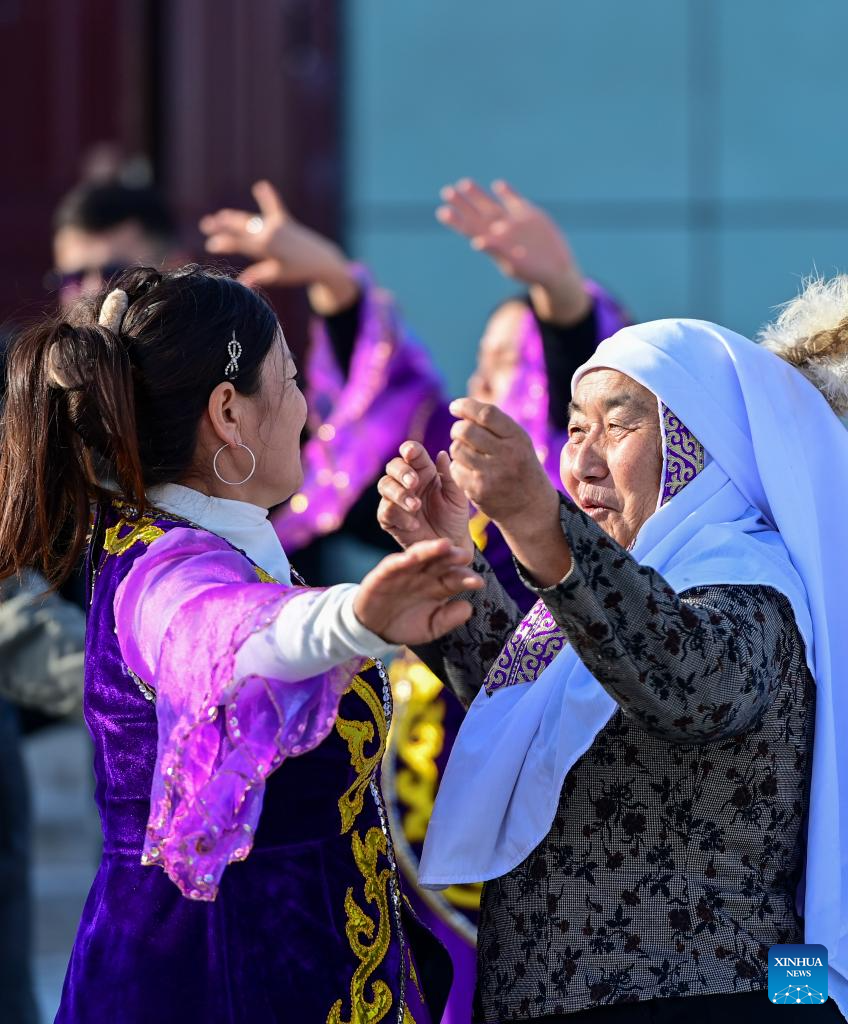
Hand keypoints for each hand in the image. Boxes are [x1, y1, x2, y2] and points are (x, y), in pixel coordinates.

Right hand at [199, 180, 357, 313]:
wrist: (322, 261)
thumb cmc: (298, 272)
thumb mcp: (276, 275)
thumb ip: (258, 276)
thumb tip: (240, 284)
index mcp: (265, 247)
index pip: (238, 243)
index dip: (222, 243)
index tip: (210, 245)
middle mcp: (269, 232)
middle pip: (240, 227)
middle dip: (222, 225)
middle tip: (206, 225)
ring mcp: (277, 224)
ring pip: (251, 219)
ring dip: (235, 217)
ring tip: (220, 216)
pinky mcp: (286, 220)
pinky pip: (274, 206)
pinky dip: (268, 197)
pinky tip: (261, 186)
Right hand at [354, 539, 482, 644]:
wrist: (373, 628)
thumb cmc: (406, 624)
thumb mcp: (430, 627)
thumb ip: (448, 619)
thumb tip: (469, 608)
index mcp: (439, 585)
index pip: (456, 578)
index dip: (467, 579)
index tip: (478, 582)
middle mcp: (425, 574)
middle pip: (441, 561)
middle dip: (453, 557)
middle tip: (464, 555)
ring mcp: (405, 571)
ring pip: (420, 556)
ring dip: (430, 550)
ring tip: (443, 545)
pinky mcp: (384, 573)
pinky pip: (393, 564)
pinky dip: (401, 560)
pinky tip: (411, 557)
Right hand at [377, 442, 473, 560]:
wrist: (450, 546)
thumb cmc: (455, 518)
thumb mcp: (457, 497)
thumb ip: (450, 477)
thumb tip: (442, 454)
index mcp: (424, 471)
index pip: (412, 453)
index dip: (409, 450)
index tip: (411, 453)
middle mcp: (407, 482)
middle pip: (393, 466)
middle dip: (401, 472)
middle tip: (414, 483)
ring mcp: (396, 500)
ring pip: (385, 485)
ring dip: (399, 494)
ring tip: (416, 506)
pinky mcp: (389, 519)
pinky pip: (386, 511)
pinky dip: (399, 516)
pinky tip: (414, 524)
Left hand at [436, 179, 589, 323]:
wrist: (556, 268)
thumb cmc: (531, 271)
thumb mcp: (513, 263)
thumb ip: (496, 249)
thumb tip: (478, 241)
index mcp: (493, 242)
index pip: (470, 228)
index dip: (457, 220)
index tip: (442, 211)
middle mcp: (500, 230)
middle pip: (478, 214)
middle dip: (463, 203)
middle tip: (446, 191)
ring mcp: (514, 222)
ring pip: (492, 206)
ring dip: (477, 195)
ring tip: (463, 183)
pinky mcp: (529, 216)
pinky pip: (515, 202)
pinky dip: (507, 193)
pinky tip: (498, 185)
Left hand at [447, 397, 555, 525]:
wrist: (530, 507)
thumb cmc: (520, 466)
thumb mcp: (519, 442)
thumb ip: (495, 425)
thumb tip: (462, 408)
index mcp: (518, 438)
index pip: (486, 413)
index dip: (466, 406)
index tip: (454, 407)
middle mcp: (507, 454)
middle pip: (466, 430)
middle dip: (457, 429)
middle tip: (458, 433)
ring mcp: (492, 474)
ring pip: (456, 450)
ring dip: (456, 448)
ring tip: (465, 452)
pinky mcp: (479, 490)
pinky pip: (455, 470)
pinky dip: (456, 467)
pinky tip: (467, 470)